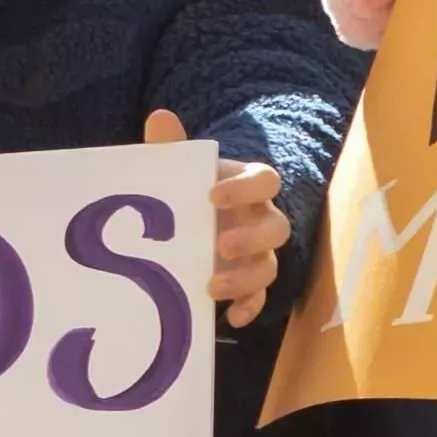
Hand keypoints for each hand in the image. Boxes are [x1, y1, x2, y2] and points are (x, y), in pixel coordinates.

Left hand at [149, 110, 290, 324]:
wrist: (185, 226)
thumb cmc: (187, 193)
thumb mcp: (178, 171)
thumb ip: (172, 148)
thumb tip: (159, 118)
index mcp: (248, 188)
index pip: (266, 180)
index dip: (247, 188)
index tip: (214, 195)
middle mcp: (260, 220)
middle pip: (278, 227)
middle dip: (253, 238)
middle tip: (220, 245)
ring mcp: (257, 254)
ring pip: (271, 266)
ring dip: (248, 278)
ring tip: (213, 286)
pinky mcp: (248, 284)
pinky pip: (261, 298)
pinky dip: (250, 307)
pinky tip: (231, 318)